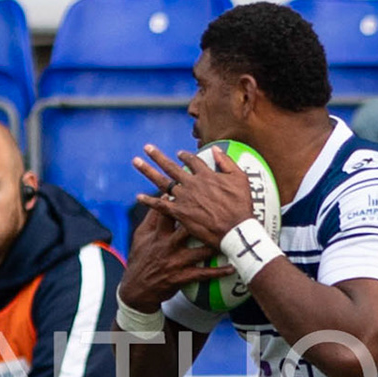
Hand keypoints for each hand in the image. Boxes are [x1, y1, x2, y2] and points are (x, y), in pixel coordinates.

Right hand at [119, 199, 232, 310]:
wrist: (136, 289)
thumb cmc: (141, 258)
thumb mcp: (141, 236)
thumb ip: (153, 217)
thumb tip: (163, 196)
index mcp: (158, 234)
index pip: (168, 213)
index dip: (182, 201)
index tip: (197, 190)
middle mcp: (167, 246)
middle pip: (188, 229)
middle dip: (205, 222)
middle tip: (223, 213)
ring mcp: (174, 262)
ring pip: (199, 252)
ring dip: (217, 246)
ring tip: (234, 239)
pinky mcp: (180, 278)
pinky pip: (202, 274)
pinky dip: (218, 272)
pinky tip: (232, 267)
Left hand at [133, 144, 255, 250]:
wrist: (235, 229)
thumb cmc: (241, 206)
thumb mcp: (240, 179)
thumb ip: (227, 163)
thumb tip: (216, 149)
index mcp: (206, 174)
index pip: (192, 161)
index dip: (185, 156)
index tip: (178, 153)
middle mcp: (192, 183)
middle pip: (171, 167)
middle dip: (158, 156)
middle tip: (147, 147)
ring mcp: (184, 197)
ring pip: (162, 181)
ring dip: (148, 171)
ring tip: (136, 161)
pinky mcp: (179, 212)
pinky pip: (160, 205)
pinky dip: (149, 201)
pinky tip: (138, 196)